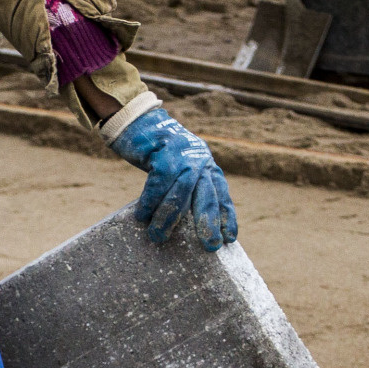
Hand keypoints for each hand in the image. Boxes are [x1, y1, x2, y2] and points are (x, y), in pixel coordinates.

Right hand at [109, 108, 237, 250]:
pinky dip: (149, 201)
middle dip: (209, 222)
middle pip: (208, 195)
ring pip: (181, 191)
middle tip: (210, 245)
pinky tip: (142, 216)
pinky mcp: (162, 151)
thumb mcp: (180, 169)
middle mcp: (200, 160)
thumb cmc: (158, 154)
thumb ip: (188, 190)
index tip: (229, 238)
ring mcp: (183, 155)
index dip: (226, 217)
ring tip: (158, 236)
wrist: (139, 122)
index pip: (221, 194)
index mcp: (207, 166)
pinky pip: (158, 182)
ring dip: (169, 217)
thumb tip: (186, 224)